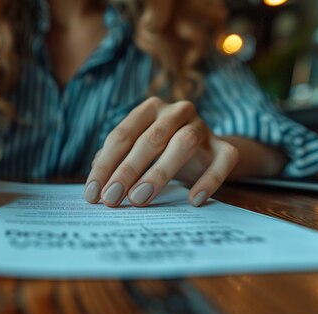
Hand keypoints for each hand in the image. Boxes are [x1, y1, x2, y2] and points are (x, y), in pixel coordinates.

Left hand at [85, 97, 238, 206]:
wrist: (202, 153)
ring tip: (139, 199)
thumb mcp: (133, 153)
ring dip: (158, 173)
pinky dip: (209, 180)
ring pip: (183, 144)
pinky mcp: (224, 147)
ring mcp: (202, 127)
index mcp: (149, 109)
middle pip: (150, 139)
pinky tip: (193, 200)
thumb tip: (95, 185)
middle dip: (126, 171)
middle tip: (111, 199)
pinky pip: (222, 161)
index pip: (121, 136)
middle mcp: (176, 111)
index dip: (105, 166)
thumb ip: (114, 162)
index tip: (92, 195)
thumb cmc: (158, 152)